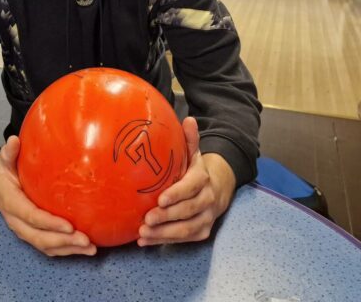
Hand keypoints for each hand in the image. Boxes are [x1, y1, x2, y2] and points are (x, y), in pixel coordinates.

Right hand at [0, 136, 96, 256]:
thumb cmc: (3, 172)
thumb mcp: (3, 160)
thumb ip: (9, 152)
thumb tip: (14, 140)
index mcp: (11, 203)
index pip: (31, 216)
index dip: (49, 223)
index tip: (69, 225)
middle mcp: (16, 221)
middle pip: (40, 237)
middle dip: (63, 241)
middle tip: (86, 240)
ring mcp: (24, 230)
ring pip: (45, 246)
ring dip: (68, 249)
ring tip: (90, 248)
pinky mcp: (32, 234)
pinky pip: (49, 247)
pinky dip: (66, 250)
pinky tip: (85, 248)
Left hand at [137, 116, 235, 245]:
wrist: (217, 189)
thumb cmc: (195, 170)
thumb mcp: (194, 153)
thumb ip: (189, 139)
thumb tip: (188, 119)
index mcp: (202, 179)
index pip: (191, 187)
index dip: (177, 194)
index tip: (159, 199)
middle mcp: (207, 200)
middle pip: (188, 212)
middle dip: (167, 217)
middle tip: (146, 219)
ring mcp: (205, 218)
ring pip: (186, 230)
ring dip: (164, 233)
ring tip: (143, 232)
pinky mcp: (201, 232)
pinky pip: (183, 240)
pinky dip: (163, 241)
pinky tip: (145, 240)